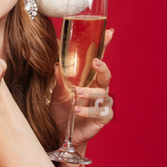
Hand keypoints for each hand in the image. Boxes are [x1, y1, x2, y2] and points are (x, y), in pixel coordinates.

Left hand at [50, 28, 113, 146]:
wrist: (62, 134)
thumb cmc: (61, 111)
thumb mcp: (57, 94)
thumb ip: (59, 80)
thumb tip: (56, 64)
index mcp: (88, 78)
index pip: (98, 59)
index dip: (104, 46)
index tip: (109, 32)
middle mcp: (99, 88)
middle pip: (105, 74)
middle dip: (102, 67)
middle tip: (95, 63)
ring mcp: (103, 103)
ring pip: (103, 93)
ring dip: (90, 92)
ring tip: (77, 94)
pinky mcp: (104, 117)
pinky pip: (100, 112)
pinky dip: (88, 111)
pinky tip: (77, 110)